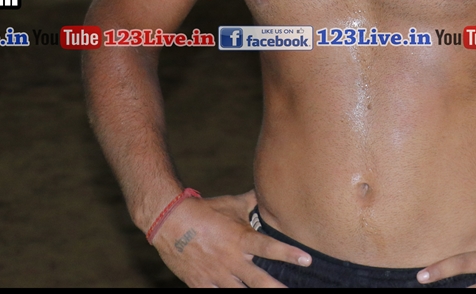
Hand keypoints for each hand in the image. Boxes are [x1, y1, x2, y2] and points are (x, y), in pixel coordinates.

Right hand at [151, 189, 311, 287]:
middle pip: (259, 281)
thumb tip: (267, 191)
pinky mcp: (201, 284)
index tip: (307, 260)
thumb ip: (252, 202)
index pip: (270, 248)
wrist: (168, 221)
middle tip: (292, 292)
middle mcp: (231, 260)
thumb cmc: (204, 210)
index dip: (289, 254)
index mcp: (241, 239)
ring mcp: (216, 275)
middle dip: (277, 289)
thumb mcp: (231, 204)